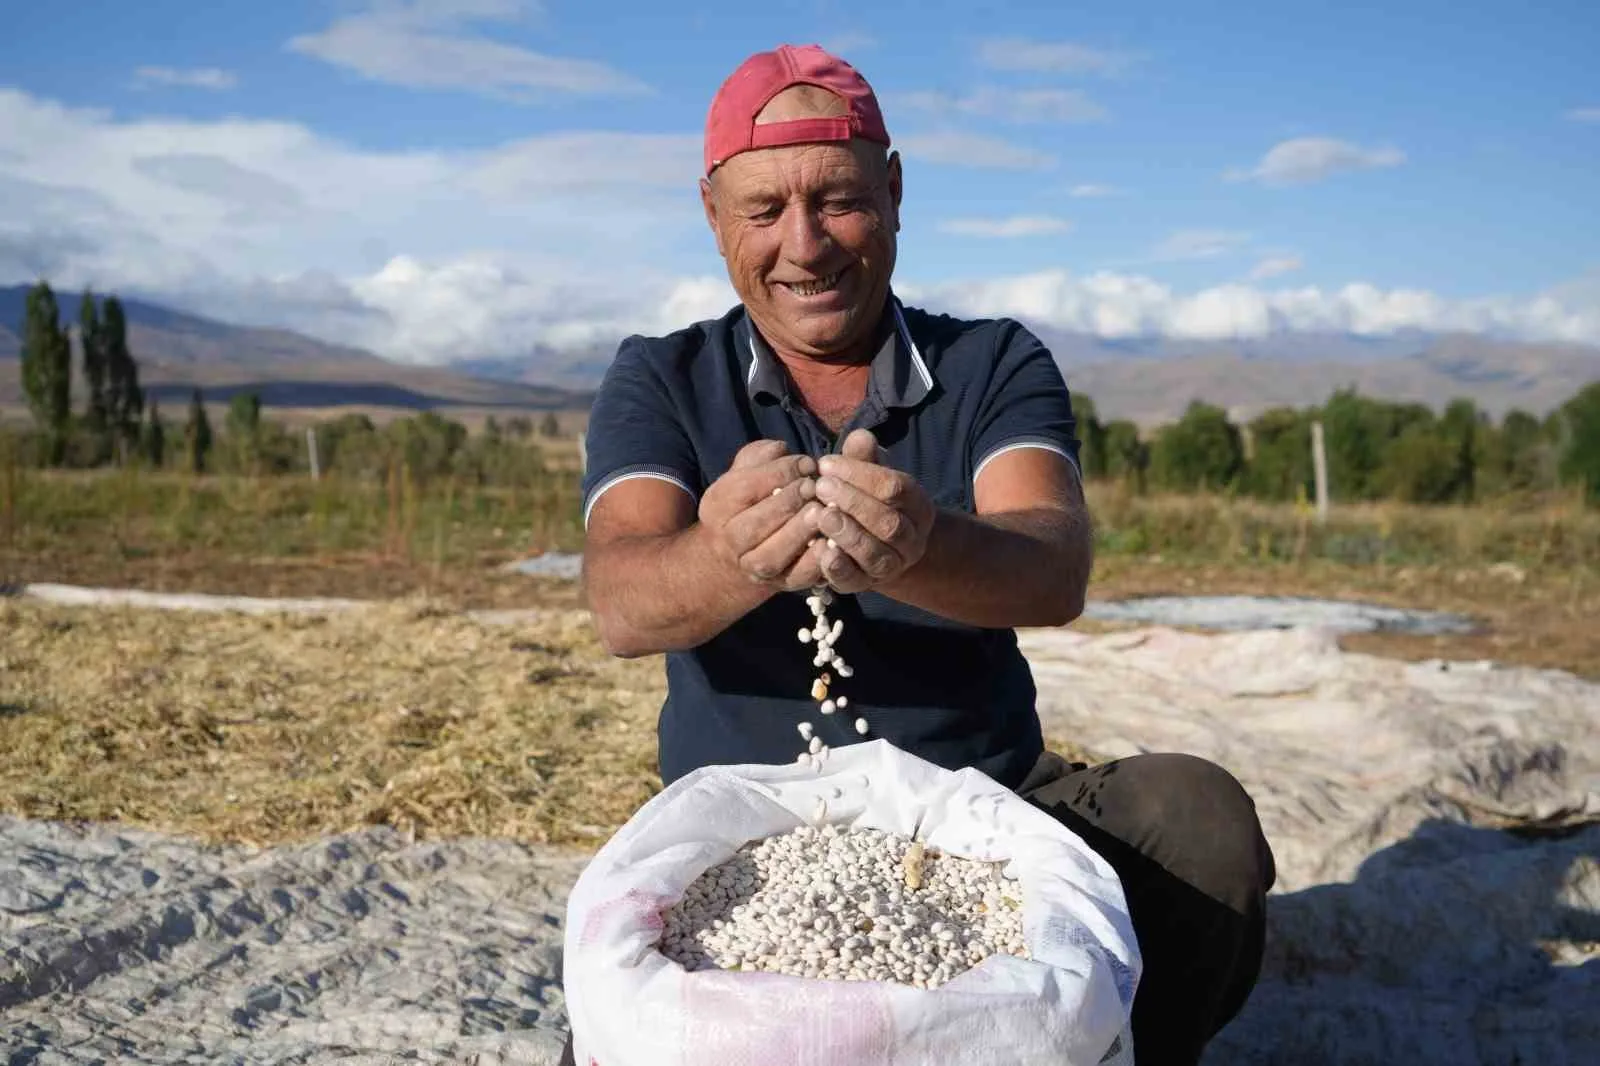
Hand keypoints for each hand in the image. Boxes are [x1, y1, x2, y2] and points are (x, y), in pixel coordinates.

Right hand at [698, 440, 827, 591]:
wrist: (733, 553)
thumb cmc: (749, 500)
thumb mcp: (745, 472)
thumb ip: (760, 455)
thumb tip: (780, 449)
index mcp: (719, 504)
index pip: (746, 487)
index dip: (780, 472)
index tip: (807, 463)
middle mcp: (729, 539)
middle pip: (755, 524)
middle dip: (788, 502)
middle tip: (815, 487)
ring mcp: (753, 566)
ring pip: (771, 556)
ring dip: (798, 533)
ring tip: (821, 512)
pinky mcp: (780, 584)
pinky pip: (796, 578)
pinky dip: (814, 564)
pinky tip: (829, 543)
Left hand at [810, 429, 934, 593]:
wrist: (877, 547)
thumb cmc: (869, 501)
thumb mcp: (868, 476)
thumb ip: (863, 458)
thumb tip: (861, 436)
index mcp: (918, 506)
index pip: (897, 487)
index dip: (861, 474)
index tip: (826, 463)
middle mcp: (912, 540)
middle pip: (888, 522)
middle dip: (853, 502)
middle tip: (820, 486)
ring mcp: (892, 566)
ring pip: (875, 553)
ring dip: (847, 533)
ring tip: (820, 514)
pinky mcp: (865, 585)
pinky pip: (855, 580)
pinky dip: (838, 566)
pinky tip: (821, 549)